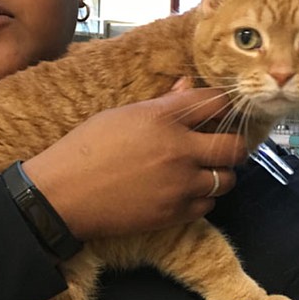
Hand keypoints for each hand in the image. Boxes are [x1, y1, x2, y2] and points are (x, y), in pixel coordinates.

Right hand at [23, 87, 246, 240]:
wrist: (63, 195)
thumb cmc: (85, 149)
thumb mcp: (121, 116)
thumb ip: (162, 103)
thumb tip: (188, 86)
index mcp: (163, 118)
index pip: (217, 102)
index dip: (225, 105)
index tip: (221, 111)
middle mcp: (179, 149)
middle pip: (234, 146)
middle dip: (233, 146)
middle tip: (223, 147)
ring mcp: (180, 184)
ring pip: (227, 179)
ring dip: (219, 174)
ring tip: (202, 172)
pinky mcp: (174, 213)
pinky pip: (208, 204)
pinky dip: (202, 198)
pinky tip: (184, 192)